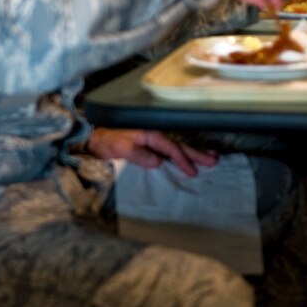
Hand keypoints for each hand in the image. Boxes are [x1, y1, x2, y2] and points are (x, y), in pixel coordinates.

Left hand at [87, 127, 217, 175]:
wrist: (92, 136)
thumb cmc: (106, 140)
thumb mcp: (121, 147)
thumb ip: (140, 154)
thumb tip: (159, 162)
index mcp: (150, 134)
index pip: (171, 148)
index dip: (182, 160)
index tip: (193, 172)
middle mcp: (153, 135)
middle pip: (179, 145)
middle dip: (196, 153)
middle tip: (214, 160)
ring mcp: (151, 140)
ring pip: (176, 147)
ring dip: (193, 152)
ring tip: (209, 156)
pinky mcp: (148, 145)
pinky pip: (169, 150)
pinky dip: (180, 154)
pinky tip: (187, 158)